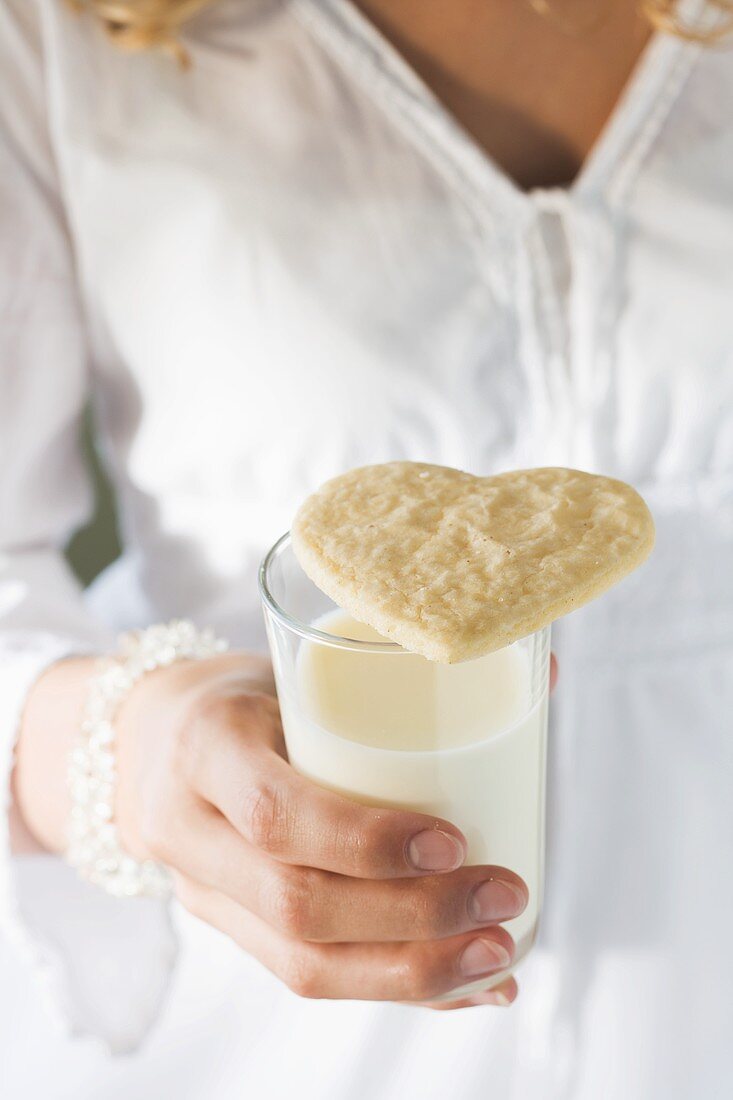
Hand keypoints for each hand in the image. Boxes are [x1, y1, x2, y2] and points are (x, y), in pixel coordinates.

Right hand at [112, 651, 541, 1010]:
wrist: (147, 739)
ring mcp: (202, 892)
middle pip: (296, 907)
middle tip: (503, 895)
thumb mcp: (290, 667)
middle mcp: (188, 831)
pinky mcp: (229, 928)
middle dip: (413, 918)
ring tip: (499, 957)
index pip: (275, 813)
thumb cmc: (242, 692)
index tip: (454, 839)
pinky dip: (395, 989)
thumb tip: (544, 670)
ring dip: (412, 974)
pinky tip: (464, 989)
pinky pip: (307, 977)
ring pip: (300, 965)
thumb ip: (395, 677)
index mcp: (204, 746)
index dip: (365, 839)